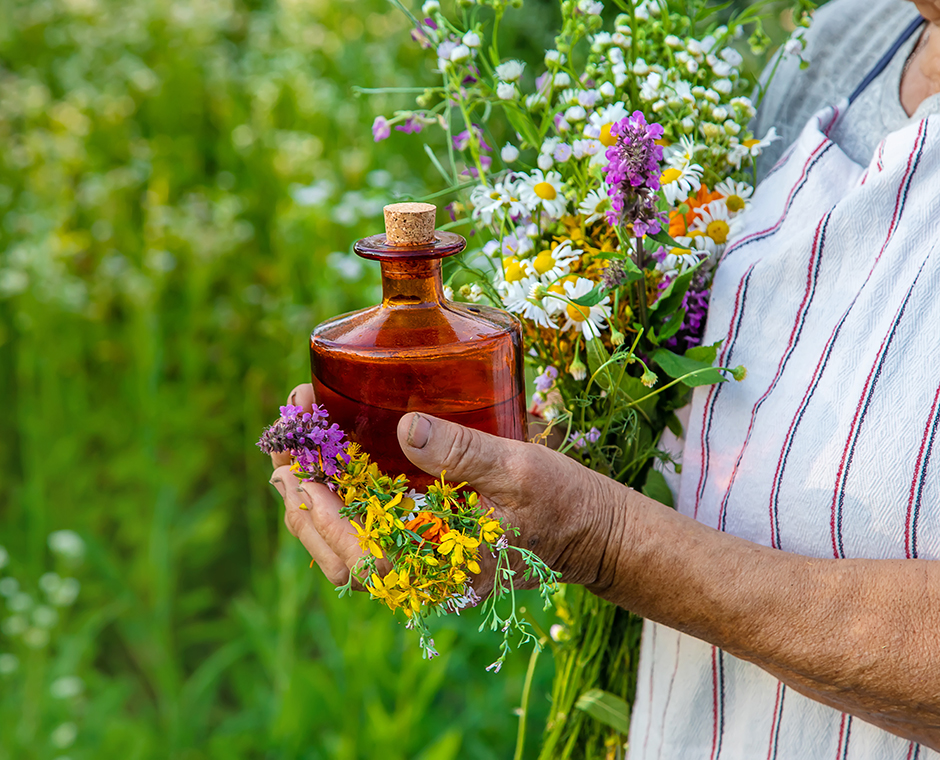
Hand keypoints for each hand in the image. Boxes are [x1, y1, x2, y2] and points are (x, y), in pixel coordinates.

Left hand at [268, 383, 635, 594]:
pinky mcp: (424, 544)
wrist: (590, 531)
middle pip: (334, 552)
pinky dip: (342, 496)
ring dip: (315, 494)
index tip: (296, 452)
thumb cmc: (561, 503)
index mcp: (436, 568)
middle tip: (284, 436)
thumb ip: (462, 454)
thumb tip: (405, 429)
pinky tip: (335, 456)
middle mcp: (418, 575)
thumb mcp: (517, 471)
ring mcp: (418, 563)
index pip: (352, 552)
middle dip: (300, 494)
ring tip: (297, 441)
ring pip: (344, 544)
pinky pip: (367, 530)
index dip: (315, 503)